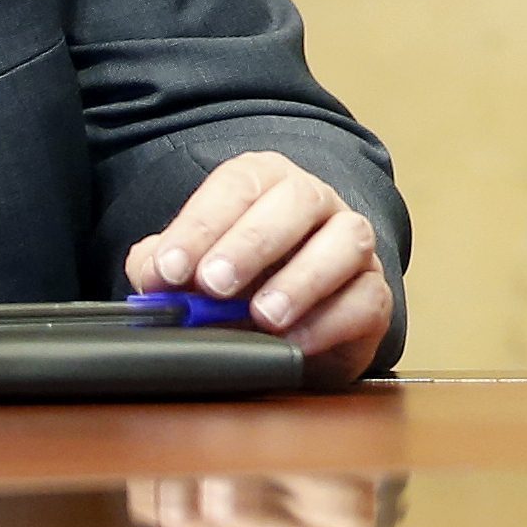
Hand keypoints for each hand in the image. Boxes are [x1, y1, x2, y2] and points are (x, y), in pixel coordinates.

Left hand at [125, 153, 393, 388]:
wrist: (291, 330)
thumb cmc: (237, 287)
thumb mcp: (190, 271)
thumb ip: (163, 266)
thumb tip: (151, 277)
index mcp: (266, 183)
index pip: (237, 184)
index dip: (201, 224)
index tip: (169, 268)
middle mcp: (316, 203)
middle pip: (297, 199)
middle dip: (251, 242)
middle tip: (214, 284)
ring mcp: (352, 245)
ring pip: (346, 240)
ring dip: (302, 279)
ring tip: (263, 316)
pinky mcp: (374, 294)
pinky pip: (367, 299)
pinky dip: (330, 322)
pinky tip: (295, 343)